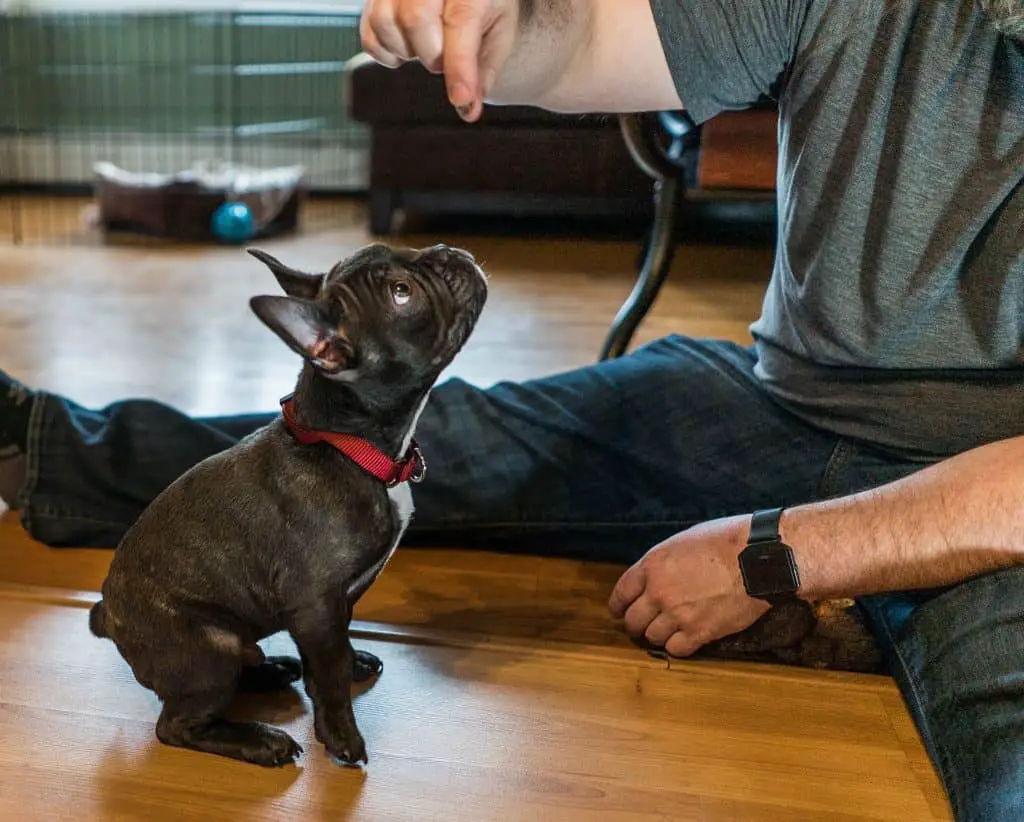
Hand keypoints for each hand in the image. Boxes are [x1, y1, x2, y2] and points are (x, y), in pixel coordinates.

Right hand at [360, 0, 519, 120]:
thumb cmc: (483, 10)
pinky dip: (388, 52)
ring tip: (429, 45)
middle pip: (415, 18)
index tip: (461, 97)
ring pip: (386, 23)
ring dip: (409, 51)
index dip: (459, 64)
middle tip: (446, 58)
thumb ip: (482, 74)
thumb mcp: (497, 37)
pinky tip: (409, 46)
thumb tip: (468, 109)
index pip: (460, 20)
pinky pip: (370, 36)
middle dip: (432, 54)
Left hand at [607, 516, 769, 656]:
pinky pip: (676, 649)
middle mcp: (659, 592)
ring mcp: (678, 614)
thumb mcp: (682, 541)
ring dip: (656, 635)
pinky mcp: (700, 632)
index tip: (618, 612)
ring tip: (666, 632)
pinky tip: (683, 640)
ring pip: (652, 637)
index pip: (621, 593)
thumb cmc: (726, 541)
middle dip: (634, 624)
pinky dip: (676, 646)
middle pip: (633, 620)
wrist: (758, 558)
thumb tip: (654, 576)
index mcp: (653, 565)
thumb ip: (662, 563)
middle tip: (641, 626)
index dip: (617, 606)